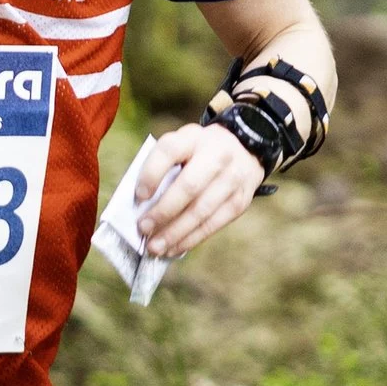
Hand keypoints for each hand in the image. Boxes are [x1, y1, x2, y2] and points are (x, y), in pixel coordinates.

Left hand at [133, 121, 269, 260]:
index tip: (139, 195)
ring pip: (201, 211)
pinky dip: (190, 239)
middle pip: (188, 186)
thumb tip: (142, 206)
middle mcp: (217, 155)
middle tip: (143, 228)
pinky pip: (213, 224)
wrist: (247, 149)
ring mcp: (233, 179)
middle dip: (163, 211)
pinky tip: (174, 248)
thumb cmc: (199, 153)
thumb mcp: (182, 146)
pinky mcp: (240, 201)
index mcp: (193, 137)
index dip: (152, 173)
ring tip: (155, 247)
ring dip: (175, 233)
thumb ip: (163, 168)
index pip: (169, 151)